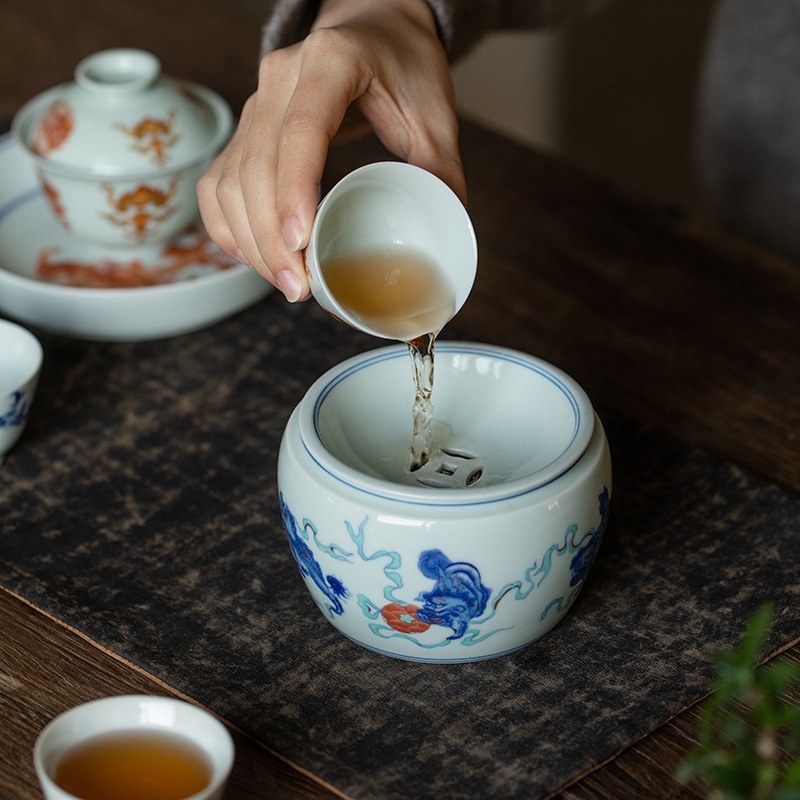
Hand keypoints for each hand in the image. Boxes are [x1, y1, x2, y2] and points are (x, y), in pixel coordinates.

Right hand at [197, 0, 464, 301]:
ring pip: (231, 179)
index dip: (293, 191)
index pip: (300, 131)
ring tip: (285, 283)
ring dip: (251, 240)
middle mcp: (280, 79)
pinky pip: (217, 182)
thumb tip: (440, 244)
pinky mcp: (245, 128)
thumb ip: (441, 174)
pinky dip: (228, 225)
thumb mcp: (435, 113)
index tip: (301, 243)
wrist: (373, 26)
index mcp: (331, 64)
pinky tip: (252, 256)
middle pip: (257, 166)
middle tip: (299, 288)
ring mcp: (256, 102)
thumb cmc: (404, 63)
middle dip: (271, 237)